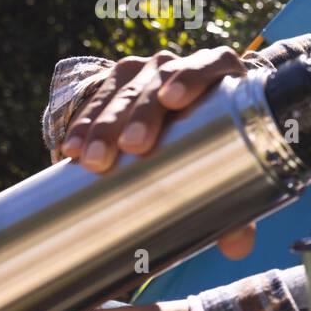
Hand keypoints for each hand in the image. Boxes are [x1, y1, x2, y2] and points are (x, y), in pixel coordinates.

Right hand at [59, 47, 254, 259]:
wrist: (190, 124)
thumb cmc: (221, 144)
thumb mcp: (233, 167)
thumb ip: (241, 200)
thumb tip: (237, 246)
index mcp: (220, 74)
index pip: (209, 64)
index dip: (192, 76)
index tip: (173, 101)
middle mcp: (179, 66)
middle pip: (157, 81)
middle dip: (139, 113)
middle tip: (130, 147)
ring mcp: (143, 71)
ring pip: (121, 89)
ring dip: (102, 122)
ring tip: (89, 158)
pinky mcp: (113, 84)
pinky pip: (92, 98)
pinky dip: (81, 125)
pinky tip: (68, 151)